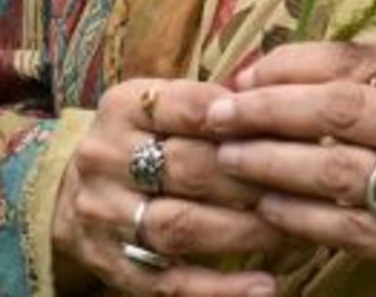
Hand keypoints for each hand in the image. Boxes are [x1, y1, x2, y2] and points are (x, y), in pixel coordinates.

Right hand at [53, 77, 283, 294]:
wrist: (67, 192)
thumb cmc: (142, 136)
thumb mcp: (161, 102)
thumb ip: (213, 99)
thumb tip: (283, 99)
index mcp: (125, 106)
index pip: (189, 108)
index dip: (243, 119)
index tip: (293, 126)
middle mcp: (107, 159)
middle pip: (190, 168)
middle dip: (254, 177)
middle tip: (308, 182)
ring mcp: (106, 216)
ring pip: (182, 226)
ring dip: (246, 232)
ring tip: (297, 232)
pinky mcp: (113, 267)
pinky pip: (169, 283)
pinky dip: (219, 289)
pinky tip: (264, 286)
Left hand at [206, 43, 375, 296]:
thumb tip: (282, 69)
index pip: (359, 60)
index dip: (294, 63)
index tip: (247, 72)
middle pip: (344, 109)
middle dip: (270, 108)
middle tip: (220, 112)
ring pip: (340, 170)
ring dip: (273, 163)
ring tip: (230, 157)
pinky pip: (352, 227)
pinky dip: (301, 215)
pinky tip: (267, 205)